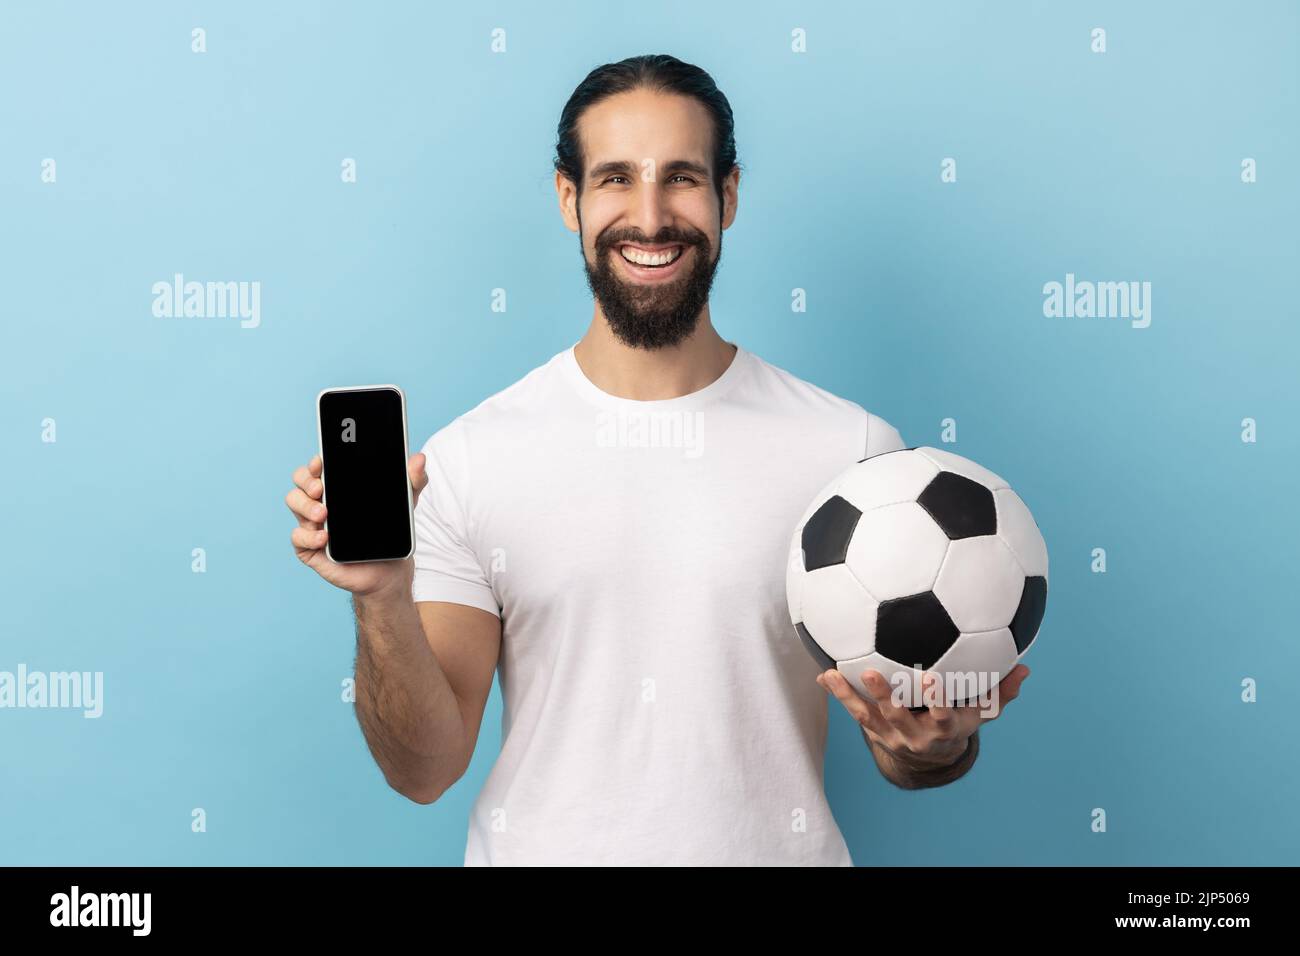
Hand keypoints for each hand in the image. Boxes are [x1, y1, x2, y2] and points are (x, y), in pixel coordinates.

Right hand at [285, 452, 428, 598]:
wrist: (390, 570)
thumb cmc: (390, 532)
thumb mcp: (405, 504)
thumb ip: (413, 481)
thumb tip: (420, 458)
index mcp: (338, 487)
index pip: (318, 468)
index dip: (315, 462)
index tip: (321, 461)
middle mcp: (321, 501)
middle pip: (300, 482)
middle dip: (305, 480)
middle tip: (320, 488)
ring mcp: (313, 524)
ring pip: (294, 503)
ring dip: (305, 505)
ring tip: (324, 513)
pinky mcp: (311, 548)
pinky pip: (298, 537)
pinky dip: (308, 535)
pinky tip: (324, 536)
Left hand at [817, 664, 1030, 769]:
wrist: (932, 759)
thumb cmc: (960, 722)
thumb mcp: (982, 713)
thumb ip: (1000, 692)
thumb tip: (1025, 668)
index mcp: (943, 729)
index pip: (942, 716)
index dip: (937, 700)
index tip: (931, 677)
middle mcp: (915, 735)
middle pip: (898, 717)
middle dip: (885, 697)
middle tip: (871, 672)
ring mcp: (891, 735)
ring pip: (868, 717)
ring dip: (849, 696)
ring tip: (833, 674)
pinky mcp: (874, 731)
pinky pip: (854, 712)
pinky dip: (839, 694)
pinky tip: (822, 674)